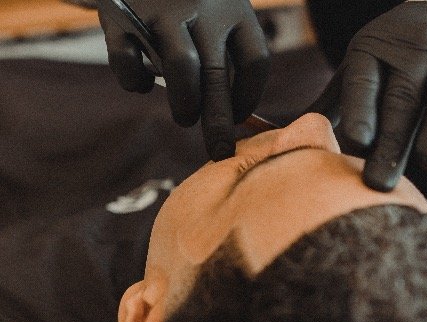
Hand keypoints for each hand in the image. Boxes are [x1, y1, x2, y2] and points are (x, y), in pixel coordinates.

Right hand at [97, 0, 269, 160]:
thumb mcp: (217, 12)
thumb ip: (224, 52)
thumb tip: (232, 117)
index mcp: (234, 8)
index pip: (254, 62)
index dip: (249, 98)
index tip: (238, 118)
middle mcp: (202, 6)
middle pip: (218, 73)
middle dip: (218, 121)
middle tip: (220, 151)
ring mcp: (161, 10)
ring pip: (181, 67)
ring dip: (185, 103)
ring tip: (185, 118)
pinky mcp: (121, 15)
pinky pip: (129, 61)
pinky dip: (134, 82)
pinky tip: (140, 85)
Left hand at [310, 1, 426, 191]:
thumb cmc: (392, 57)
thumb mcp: (360, 70)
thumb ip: (335, 101)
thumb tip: (292, 133)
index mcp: (374, 54)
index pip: (365, 83)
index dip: (361, 110)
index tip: (354, 143)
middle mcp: (413, 55)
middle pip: (403, 99)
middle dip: (392, 139)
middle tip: (379, 180)